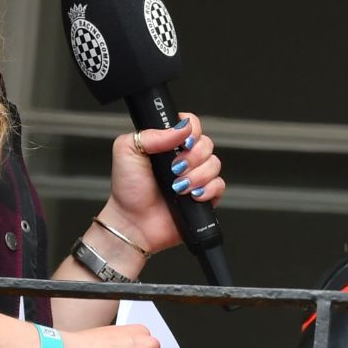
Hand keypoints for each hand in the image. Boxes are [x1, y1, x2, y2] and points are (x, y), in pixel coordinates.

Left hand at [98, 114, 226, 255]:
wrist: (134, 223)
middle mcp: (184, 158)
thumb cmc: (128, 190)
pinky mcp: (206, 195)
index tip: (182, 142)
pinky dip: (208, 190)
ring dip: (197, 176)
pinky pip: (220, 185)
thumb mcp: (127, 151)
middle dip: (193, 157)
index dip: (192, 130)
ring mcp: (196, 176)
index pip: (191, 124)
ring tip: (179, 187)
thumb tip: (181, 128)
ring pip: (215, 164)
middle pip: (207, 143)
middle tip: (175, 168)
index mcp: (167, 144)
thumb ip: (151, 134)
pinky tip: (192, 196)